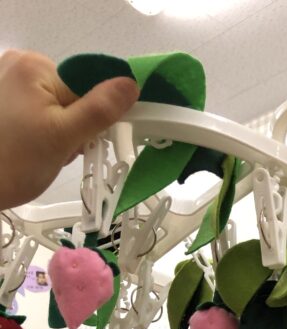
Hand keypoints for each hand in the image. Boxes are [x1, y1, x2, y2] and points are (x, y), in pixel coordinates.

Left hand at [0, 50, 139, 208]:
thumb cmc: (15, 163)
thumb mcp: (64, 138)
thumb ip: (99, 110)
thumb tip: (132, 84)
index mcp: (36, 65)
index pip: (87, 83)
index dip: (96, 114)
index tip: (92, 140)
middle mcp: (21, 64)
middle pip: (73, 94)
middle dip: (76, 126)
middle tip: (64, 152)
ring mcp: (9, 81)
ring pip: (59, 105)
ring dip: (64, 132)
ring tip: (48, 153)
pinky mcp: (5, 100)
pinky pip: (42, 110)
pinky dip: (47, 131)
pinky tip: (38, 147)